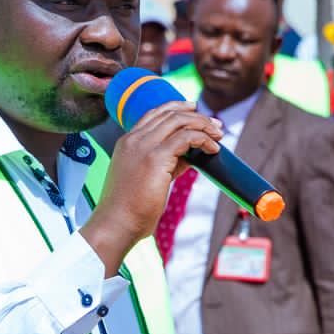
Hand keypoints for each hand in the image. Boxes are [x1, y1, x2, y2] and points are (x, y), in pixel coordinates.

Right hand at [80, 102, 221, 275]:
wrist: (116, 224)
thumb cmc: (129, 209)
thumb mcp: (146, 179)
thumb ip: (165, 163)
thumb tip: (187, 157)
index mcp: (127, 143)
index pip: (154, 114)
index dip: (177, 108)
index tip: (195, 112)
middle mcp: (134, 140)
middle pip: (169, 113)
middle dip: (196, 115)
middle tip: (215, 125)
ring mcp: (143, 147)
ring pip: (179, 120)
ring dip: (203, 124)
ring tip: (218, 135)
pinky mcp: (155, 158)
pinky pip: (186, 137)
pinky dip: (204, 139)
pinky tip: (213, 149)